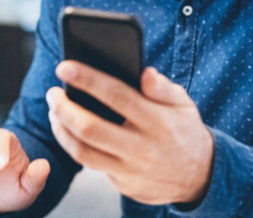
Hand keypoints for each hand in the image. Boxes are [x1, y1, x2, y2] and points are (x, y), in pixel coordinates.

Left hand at [47, 62, 213, 204]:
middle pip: (91, 128)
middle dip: (64, 108)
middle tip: (52, 93)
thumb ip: (163, 88)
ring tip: (54, 112)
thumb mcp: (184, 104)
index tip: (64, 67)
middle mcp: (143, 148)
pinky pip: (92, 165)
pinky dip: (74, 146)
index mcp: (159, 122)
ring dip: (61, 130)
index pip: (117, 95)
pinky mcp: (123, 185)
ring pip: (83, 152)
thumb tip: (145, 73)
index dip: (88, 79)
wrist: (199, 177)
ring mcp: (132, 170)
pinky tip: (67, 130)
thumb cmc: (184, 130)